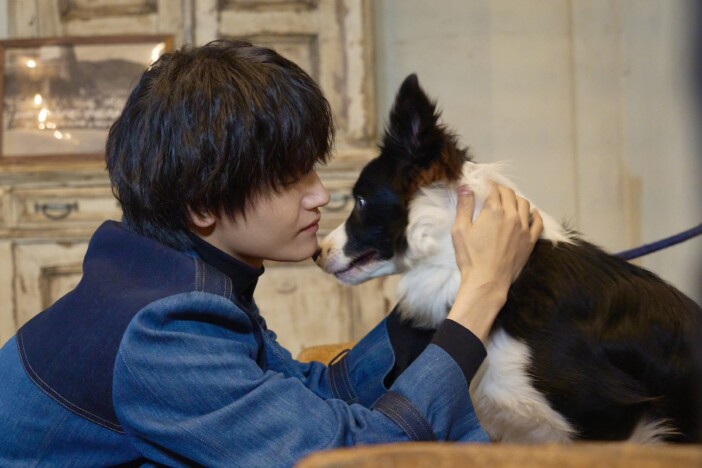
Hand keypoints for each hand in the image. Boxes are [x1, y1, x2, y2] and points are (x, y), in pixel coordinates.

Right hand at [447, 182, 542, 340]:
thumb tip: (465, 186)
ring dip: (515, 199)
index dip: (488, 184)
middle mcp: (512, 215)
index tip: (483, 184)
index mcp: (494, 210)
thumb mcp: (460, 230)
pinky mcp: (531, 240)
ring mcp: (524, 228)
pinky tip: (530, 213)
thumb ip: (463, 206)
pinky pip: (538, 221)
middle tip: (493, 193)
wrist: (487, 281)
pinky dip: (534, 214)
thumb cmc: (470, 257)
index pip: (494, 188)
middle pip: (510, 194)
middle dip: (500, 190)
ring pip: (524, 204)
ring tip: (508, 202)